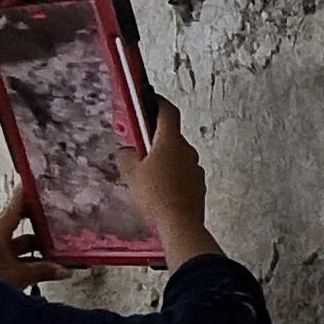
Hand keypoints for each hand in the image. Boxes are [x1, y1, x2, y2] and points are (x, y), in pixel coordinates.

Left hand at [0, 189, 67, 289]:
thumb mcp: (21, 276)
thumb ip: (44, 271)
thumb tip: (66, 270)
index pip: (14, 208)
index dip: (26, 196)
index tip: (36, 186)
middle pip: (17, 228)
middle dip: (38, 228)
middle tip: (56, 224)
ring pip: (16, 246)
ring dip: (34, 249)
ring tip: (55, 252)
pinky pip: (10, 258)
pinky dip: (25, 261)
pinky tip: (40, 268)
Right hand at [118, 97, 221, 268]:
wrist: (180, 225)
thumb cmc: (156, 196)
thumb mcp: (131, 174)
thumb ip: (126, 156)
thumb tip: (126, 151)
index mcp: (170, 141)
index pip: (168, 111)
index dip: (158, 101)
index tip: (150, 99)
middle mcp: (187, 150)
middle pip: (171, 136)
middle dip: (155, 138)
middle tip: (139, 146)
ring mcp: (195, 168)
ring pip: (177, 156)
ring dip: (164, 159)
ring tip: (147, 174)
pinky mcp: (198, 185)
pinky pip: (183, 174)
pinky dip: (172, 176)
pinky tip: (160, 190)